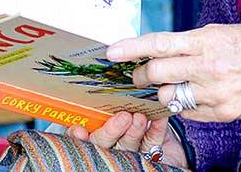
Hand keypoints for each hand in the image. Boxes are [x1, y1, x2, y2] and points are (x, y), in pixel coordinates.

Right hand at [66, 111, 188, 167]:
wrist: (161, 127)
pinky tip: (159, 117)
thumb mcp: (114, 104)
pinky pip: (152, 142)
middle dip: (110, 131)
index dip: (79, 136)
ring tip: (139, 118)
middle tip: (122, 117)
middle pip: (105, 144)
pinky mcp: (151, 153)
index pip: (85, 137)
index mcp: (98, 135)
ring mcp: (130, 152)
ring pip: (128, 145)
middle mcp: (112, 145)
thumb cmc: (131, 109)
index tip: (79, 129)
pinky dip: (156, 129)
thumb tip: (98, 88)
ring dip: (133, 132)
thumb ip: (104, 102)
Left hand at [107, 24, 240, 122]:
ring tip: (174, 84)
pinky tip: (193, 95)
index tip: (110, 51)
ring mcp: (214, 93)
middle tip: (139, 73)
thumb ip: (191, 41)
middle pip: (156, 73)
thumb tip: (160, 49)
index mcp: (207, 41)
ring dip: (163, 91)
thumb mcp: (221, 32)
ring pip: (167, 96)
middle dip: (141, 74)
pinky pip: (186, 113)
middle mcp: (208, 67)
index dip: (132, 48)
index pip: (160, 44)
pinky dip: (183, 104)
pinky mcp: (220, 113)